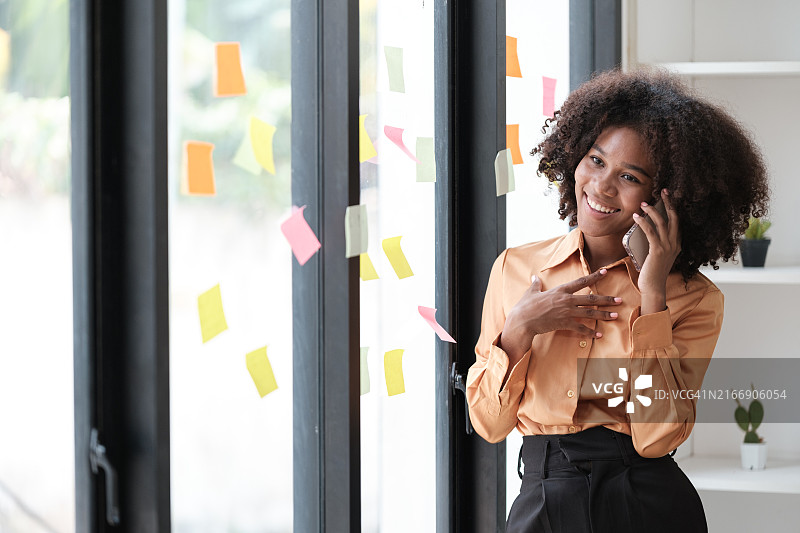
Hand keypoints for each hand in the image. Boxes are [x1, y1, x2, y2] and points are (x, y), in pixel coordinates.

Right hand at [499, 268, 622, 363]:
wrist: (522, 321)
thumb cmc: (525, 306)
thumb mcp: (531, 292)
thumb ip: (536, 284)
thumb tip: (534, 277)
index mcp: (560, 290)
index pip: (581, 281)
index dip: (594, 276)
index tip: (605, 271)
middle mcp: (566, 300)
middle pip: (591, 298)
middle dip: (607, 299)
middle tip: (619, 300)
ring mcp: (566, 312)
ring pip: (590, 313)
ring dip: (604, 314)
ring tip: (615, 315)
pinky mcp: (564, 323)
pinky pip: (581, 328)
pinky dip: (590, 332)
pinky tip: (599, 334)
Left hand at [633, 188, 680, 312]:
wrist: (653, 287)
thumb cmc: (653, 272)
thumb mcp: (658, 255)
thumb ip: (657, 244)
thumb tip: (647, 231)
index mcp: (677, 244)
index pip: (677, 222)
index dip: (673, 208)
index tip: (668, 197)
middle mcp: (675, 243)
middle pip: (674, 217)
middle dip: (668, 202)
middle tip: (662, 191)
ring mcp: (667, 247)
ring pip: (662, 222)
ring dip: (652, 210)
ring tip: (643, 203)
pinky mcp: (657, 251)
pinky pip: (650, 232)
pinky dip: (643, 222)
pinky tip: (636, 217)